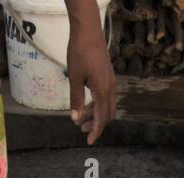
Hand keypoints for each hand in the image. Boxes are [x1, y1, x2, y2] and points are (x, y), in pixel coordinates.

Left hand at [65, 0, 115, 144]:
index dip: (96, 131)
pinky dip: (96, 104)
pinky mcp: (107, 75)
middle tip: (82, 130)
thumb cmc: (80, 52)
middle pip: (107, 114)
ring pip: (106, 105)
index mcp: (102, 89)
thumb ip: (76, 99)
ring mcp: (110, 81)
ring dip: (95, 114)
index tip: (90, 141)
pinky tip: (85, 104)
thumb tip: (75, 119)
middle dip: (96, 124)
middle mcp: (110, 87)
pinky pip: (105, 96)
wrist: (88, 30)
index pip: (102, 117)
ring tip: (80, 119)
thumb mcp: (74, 77)